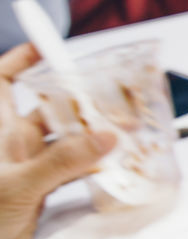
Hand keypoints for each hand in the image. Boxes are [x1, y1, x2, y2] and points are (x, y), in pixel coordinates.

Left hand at [0, 43, 115, 238]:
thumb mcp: (18, 185)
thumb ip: (63, 161)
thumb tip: (107, 137)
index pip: (2, 83)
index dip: (22, 61)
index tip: (48, 48)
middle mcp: (11, 143)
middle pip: (46, 109)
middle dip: (78, 101)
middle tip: (112, 97)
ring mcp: (26, 166)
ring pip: (64, 140)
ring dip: (91, 136)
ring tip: (124, 131)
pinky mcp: (40, 189)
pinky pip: (70, 168)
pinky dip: (91, 165)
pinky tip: (113, 165)